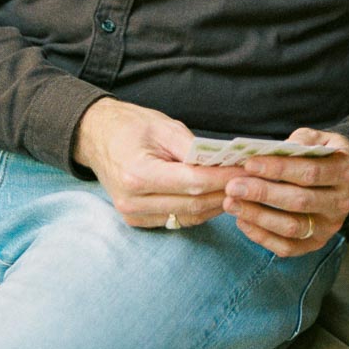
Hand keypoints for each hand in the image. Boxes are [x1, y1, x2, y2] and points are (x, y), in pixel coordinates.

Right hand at [73, 98, 242, 228]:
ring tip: (239, 188)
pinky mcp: (137, 221)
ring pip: (189, 217)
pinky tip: (216, 197)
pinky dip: (200, 210)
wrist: (96, 138)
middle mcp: (133, 201)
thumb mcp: (163, 126)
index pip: (193, 183)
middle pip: (194, 204)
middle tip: (252, 180)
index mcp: (137, 174)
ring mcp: (133, 215)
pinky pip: (178, 220)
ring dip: (216, 204)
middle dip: (226, 192)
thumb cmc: (130, 127)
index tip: (247, 170)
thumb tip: (225, 162)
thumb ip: (193, 147)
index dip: (224, 178)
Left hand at [223, 127, 348, 256]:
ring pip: (292, 227)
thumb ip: (301, 140)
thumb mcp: (320, 139)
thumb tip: (275, 150)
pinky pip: (288, 247)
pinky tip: (242, 221)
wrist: (345, 179)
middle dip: (262, 193)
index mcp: (345, 172)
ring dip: (258, 216)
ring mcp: (330, 226)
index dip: (278, 169)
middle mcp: (342, 202)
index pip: (310, 172)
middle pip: (299, 201)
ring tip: (231, 204)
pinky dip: (262, 237)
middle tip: (233, 186)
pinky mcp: (316, 243)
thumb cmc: (325, 154)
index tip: (249, 164)